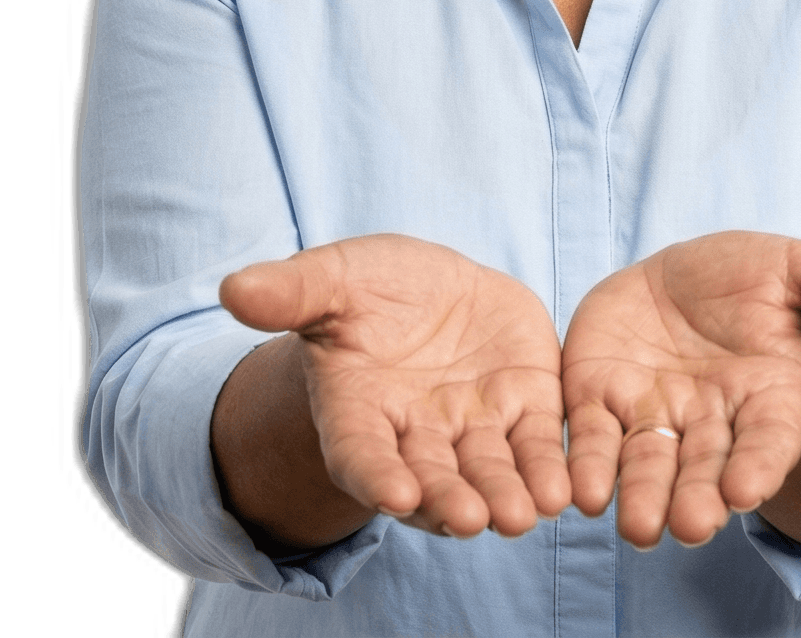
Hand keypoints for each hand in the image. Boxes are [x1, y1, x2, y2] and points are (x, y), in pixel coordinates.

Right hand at [220, 234, 570, 538]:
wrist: (430, 292)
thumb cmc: (367, 293)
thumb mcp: (331, 280)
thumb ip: (290, 292)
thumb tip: (232, 289)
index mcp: (358, 413)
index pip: (360, 454)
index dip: (375, 475)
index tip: (392, 493)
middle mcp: (416, 437)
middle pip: (431, 478)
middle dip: (448, 500)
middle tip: (468, 519)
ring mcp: (474, 429)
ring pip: (490, 472)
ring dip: (507, 495)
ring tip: (523, 515)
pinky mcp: (528, 409)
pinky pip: (542, 445)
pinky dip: (553, 469)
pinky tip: (568, 489)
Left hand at [561, 232, 800, 549]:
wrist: (685, 279)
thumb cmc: (757, 283)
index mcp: (769, 397)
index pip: (770, 440)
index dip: (760, 465)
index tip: (747, 491)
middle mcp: (712, 422)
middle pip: (706, 469)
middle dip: (697, 498)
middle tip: (688, 527)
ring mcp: (655, 416)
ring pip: (647, 465)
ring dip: (641, 497)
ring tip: (635, 526)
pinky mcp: (599, 401)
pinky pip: (591, 438)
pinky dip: (586, 466)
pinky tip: (580, 492)